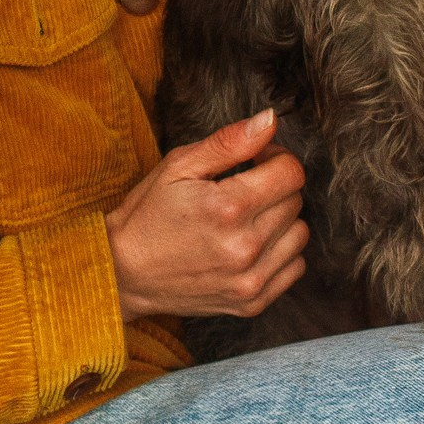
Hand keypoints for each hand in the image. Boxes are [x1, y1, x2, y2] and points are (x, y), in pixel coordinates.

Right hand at [104, 109, 308, 321]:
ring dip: (281, 221)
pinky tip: (251, 246)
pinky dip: (280, 253)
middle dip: (274, 188)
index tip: (255, 162)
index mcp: (227, 207)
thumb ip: (229, 142)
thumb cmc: (147, 215)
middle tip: (242, 190)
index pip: (290, 172)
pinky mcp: (252, 302)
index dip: (275, 158)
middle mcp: (244, 247)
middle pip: (295, 201)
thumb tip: (270, 120)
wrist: (124, 272)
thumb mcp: (178, 166)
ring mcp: (250, 279)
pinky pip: (295, 267)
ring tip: (247, 220)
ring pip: (300, 234)